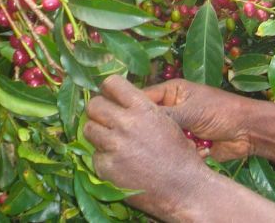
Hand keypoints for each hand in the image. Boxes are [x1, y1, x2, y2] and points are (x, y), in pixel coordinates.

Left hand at [83, 75, 205, 220]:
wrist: (186, 190)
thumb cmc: (180, 155)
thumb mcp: (164, 121)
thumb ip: (140, 108)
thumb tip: (117, 99)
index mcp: (142, 108)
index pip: (111, 84)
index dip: (109, 91)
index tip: (110, 98)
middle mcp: (125, 123)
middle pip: (94, 105)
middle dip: (98, 112)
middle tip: (106, 121)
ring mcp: (114, 146)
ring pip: (88, 129)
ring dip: (97, 134)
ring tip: (111, 143)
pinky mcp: (107, 168)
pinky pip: (94, 156)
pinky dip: (103, 160)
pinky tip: (119, 165)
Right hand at [144, 79, 256, 161]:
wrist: (248, 132)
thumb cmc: (220, 111)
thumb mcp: (190, 110)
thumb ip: (165, 115)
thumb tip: (138, 120)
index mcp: (171, 92)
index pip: (143, 98)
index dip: (133, 108)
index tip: (124, 120)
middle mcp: (172, 109)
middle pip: (151, 121)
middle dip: (154, 131)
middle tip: (155, 138)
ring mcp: (180, 127)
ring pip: (162, 138)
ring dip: (171, 143)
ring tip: (186, 143)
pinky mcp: (187, 144)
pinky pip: (176, 150)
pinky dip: (184, 152)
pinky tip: (197, 150)